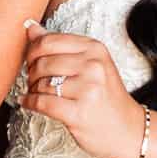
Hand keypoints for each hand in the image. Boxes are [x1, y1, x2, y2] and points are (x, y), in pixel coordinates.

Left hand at [18, 24, 144, 157]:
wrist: (127, 129)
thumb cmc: (105, 96)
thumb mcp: (89, 63)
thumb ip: (59, 45)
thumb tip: (30, 28)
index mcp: (94, 48)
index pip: (49, 41)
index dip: (32, 51)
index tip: (31, 61)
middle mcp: (93, 65)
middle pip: (42, 62)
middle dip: (31, 72)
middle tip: (33, 80)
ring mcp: (88, 89)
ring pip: (41, 83)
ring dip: (32, 89)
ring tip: (36, 93)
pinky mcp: (79, 112)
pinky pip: (42, 103)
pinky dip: (30, 103)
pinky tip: (28, 103)